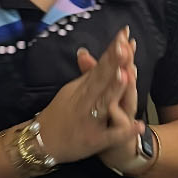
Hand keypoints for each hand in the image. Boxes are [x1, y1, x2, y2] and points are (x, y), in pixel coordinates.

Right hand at [35, 28, 141, 164]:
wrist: (40, 144)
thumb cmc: (59, 116)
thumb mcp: (69, 92)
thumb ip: (84, 75)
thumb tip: (86, 51)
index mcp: (81, 89)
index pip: (99, 66)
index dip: (112, 51)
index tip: (124, 33)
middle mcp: (85, 101)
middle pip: (101, 79)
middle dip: (113, 63)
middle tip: (124, 45)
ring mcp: (89, 121)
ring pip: (103, 103)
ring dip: (114, 90)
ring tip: (126, 76)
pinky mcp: (94, 141)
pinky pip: (110, 136)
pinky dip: (124, 131)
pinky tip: (138, 125)